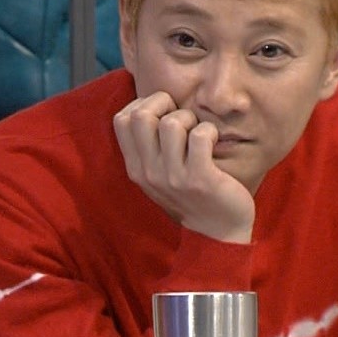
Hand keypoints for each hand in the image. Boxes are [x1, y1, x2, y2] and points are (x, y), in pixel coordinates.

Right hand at [112, 92, 254, 242]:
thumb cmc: (190, 195)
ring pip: (171, 122)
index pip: (121, 119)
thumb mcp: (158, 175)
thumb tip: (147, 103)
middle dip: (165, 104)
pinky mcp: (200, 178)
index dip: (142, 104)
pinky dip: (209, 131)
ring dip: (190, 118)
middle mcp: (149, 172)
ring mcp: (173, 177)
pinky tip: (213, 141)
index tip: (162, 113)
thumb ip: (148, 147)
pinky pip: (200, 135)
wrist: (216, 233)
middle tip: (181, 118)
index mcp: (135, 168)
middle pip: (140, 115)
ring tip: (198, 133)